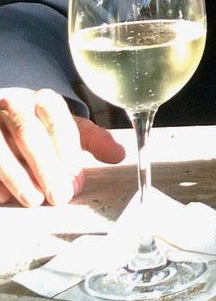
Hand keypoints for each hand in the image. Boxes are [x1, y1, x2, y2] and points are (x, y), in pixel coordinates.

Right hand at [0, 87, 124, 206]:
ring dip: (18, 177)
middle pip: (30, 135)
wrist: (4, 118)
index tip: (76, 181)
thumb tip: (119, 154)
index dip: (68, 153)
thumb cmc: (41, 126)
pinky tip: (5, 197)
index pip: (58, 122)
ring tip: (35, 201)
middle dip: (46, 169)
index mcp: (43, 100)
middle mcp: (14, 105)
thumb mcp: (69, 128)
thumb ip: (94, 140)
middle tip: (60, 196)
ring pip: (1, 149)